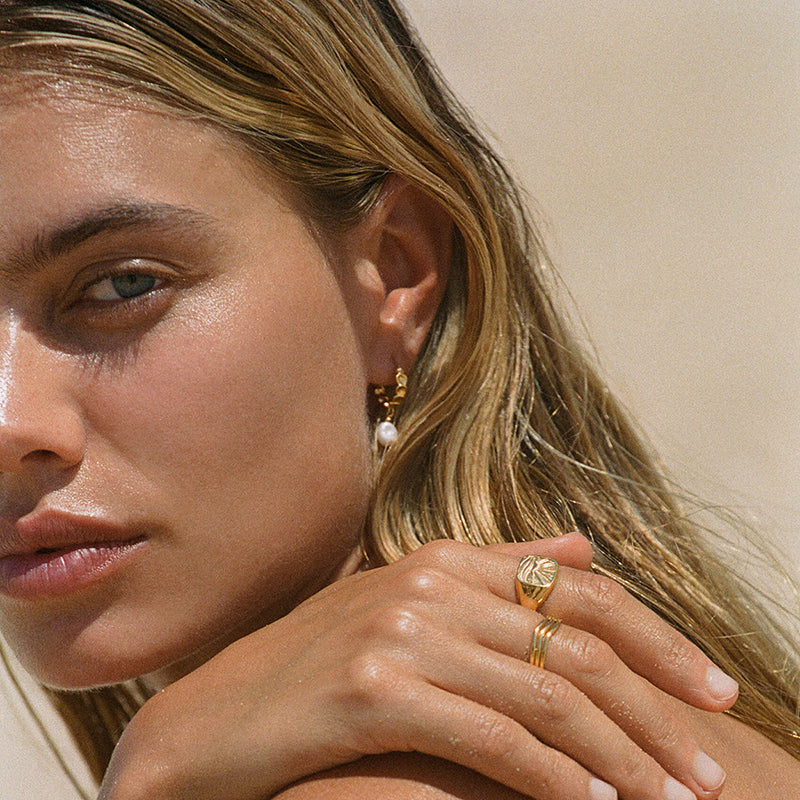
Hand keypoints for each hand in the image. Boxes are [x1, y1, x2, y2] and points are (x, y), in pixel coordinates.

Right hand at [99, 534, 735, 799]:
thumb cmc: (318, 667)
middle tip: (712, 771)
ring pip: (545, 694)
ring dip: (620, 757)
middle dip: (656, 710)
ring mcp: (400, 630)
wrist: (214, 717)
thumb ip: (498, 570)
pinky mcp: (373, 686)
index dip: (656, 639)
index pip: (576, 591)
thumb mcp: (410, 604)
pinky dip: (554, 778)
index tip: (713, 691)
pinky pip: (492, 737)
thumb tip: (583, 547)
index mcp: (444, 558)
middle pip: (573, 644)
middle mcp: (429, 582)